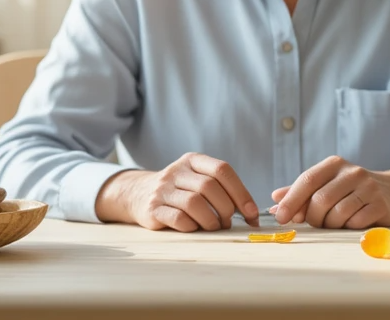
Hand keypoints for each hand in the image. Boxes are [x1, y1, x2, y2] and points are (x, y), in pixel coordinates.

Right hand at [95, 153, 260, 231]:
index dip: (241, 193)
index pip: (222, 170)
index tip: (251, 214)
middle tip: (228, 223)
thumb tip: (251, 214)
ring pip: (194, 203)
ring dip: (210, 220)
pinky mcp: (152, 208)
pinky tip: (194, 228)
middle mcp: (176, 171)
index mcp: (193, 160)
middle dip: (225, 209)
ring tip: (213, 227)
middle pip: (209, 187)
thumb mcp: (197, 179)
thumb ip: (221, 188)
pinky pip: (178, 218)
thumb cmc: (179, 191)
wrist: (138, 194)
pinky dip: (192, 227)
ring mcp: (162, 189)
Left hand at [270, 156, 389, 228]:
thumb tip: (274, 200)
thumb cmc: (354, 189)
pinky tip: (353, 223)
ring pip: (337, 214)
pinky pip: (355, 222)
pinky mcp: (380, 204)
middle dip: (313, 218)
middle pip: (320, 200)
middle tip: (316, 223)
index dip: (291, 200)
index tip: (280, 217)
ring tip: (335, 222)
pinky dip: (348, 228)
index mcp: (334, 164)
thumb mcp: (329, 183)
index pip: (307, 180)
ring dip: (330, 225)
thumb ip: (302, 192)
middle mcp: (352, 172)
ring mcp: (368, 187)